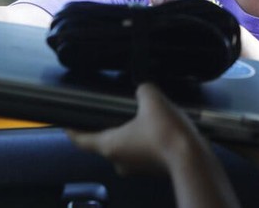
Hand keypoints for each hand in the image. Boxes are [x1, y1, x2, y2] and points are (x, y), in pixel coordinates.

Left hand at [67, 83, 203, 175]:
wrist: (192, 158)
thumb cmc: (166, 132)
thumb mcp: (151, 100)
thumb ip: (142, 90)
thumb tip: (143, 89)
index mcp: (110, 145)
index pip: (81, 140)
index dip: (72, 129)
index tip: (66, 122)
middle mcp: (119, 161)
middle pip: (104, 143)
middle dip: (107, 127)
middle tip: (109, 111)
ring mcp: (136, 168)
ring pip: (125, 148)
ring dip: (129, 133)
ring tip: (138, 116)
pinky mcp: (153, 169)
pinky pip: (142, 152)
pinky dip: (144, 141)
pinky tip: (156, 128)